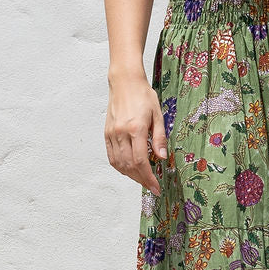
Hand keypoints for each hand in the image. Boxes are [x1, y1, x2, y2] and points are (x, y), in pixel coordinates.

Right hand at [105, 75, 167, 193]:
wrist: (124, 82)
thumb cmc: (143, 95)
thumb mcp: (158, 114)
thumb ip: (159, 137)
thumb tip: (162, 158)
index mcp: (136, 128)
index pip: (141, 161)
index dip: (148, 177)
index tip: (156, 187)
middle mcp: (121, 133)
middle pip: (130, 165)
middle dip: (141, 179)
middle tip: (151, 186)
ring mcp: (112, 134)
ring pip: (119, 163)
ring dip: (130, 175)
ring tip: (142, 179)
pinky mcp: (107, 133)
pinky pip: (111, 156)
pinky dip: (119, 167)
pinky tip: (128, 169)